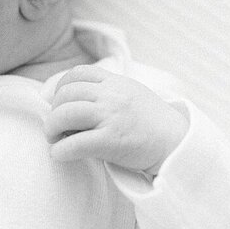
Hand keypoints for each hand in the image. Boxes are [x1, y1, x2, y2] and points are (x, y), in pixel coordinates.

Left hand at [44, 65, 188, 176]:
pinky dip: (60, 150)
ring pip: (65, 114)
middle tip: (54, 127)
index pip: (78, 73)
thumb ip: (107, 92)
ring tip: (54, 139)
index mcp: (116, 82)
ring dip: (52, 128)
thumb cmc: (152, 123)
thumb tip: (76, 100)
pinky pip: (76, 144)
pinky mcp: (112, 141)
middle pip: (66, 94)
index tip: (58, 103)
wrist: (177, 144)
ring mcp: (111, 116)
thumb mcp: (132, 94)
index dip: (61, 87)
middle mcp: (112, 95)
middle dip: (54, 111)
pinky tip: (59, 155)